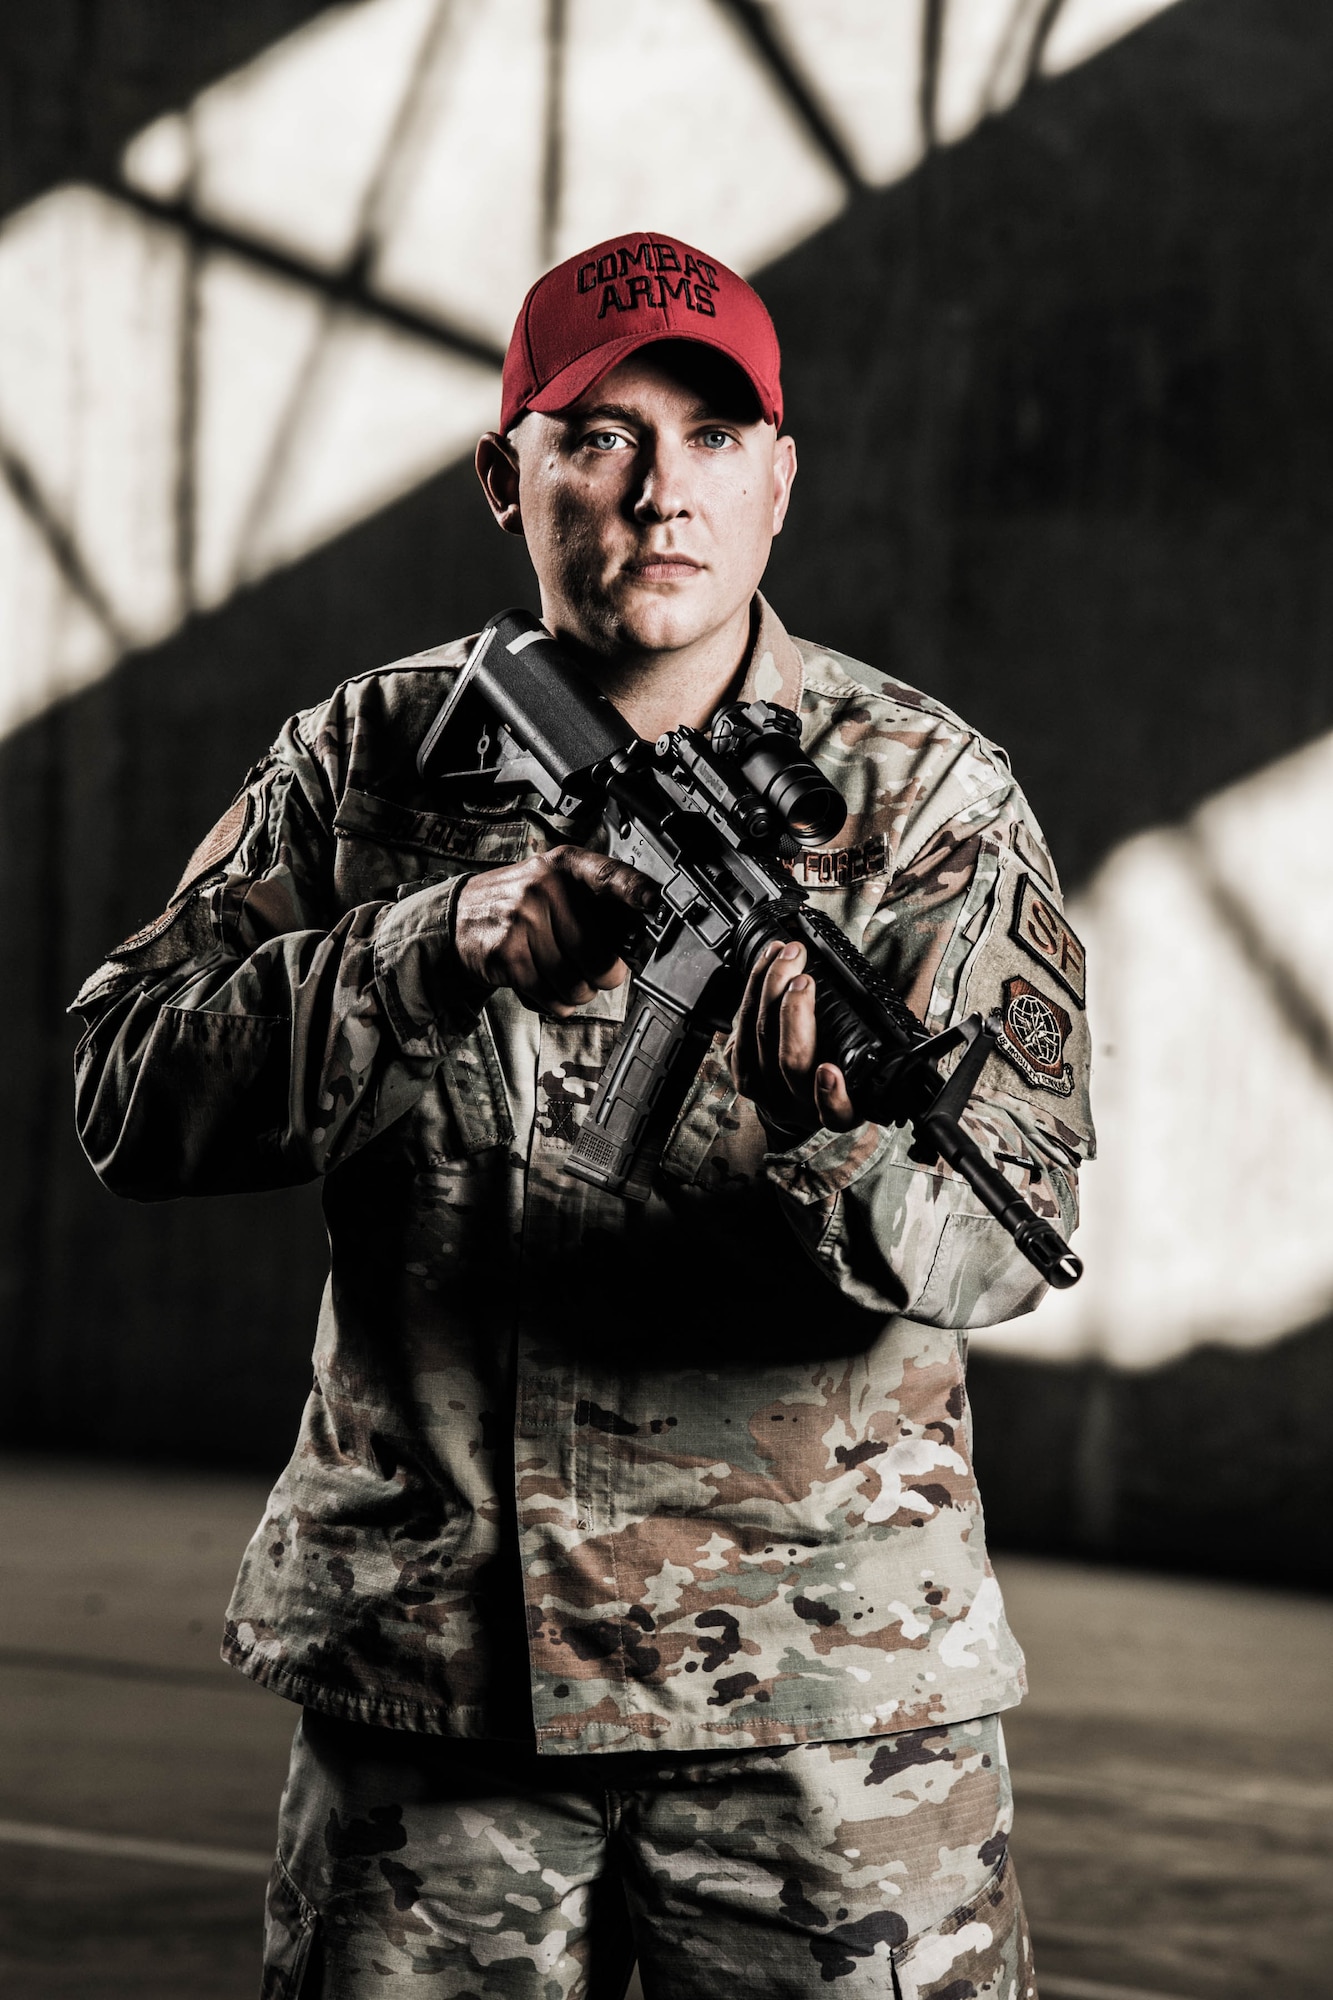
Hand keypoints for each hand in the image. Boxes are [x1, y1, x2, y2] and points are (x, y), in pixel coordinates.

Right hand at [453, 845, 657, 1016]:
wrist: (460, 916)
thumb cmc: (521, 906)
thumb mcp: (554, 886)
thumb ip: (594, 904)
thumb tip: (638, 941)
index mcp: (566, 866)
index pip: (608, 876)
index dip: (634, 890)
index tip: (655, 903)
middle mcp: (544, 886)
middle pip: (599, 954)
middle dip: (604, 976)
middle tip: (597, 974)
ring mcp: (522, 919)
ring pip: (576, 984)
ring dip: (577, 994)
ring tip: (562, 977)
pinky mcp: (506, 953)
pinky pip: (550, 997)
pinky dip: (554, 1003)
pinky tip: (543, 986)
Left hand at [729, 939, 858, 1138]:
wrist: (795, 1101)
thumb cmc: (839, 1079)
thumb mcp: (865, 1080)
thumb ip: (872, 1059)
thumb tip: (898, 1021)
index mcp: (837, 1113)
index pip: (835, 1113)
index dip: (830, 1095)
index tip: (829, 1070)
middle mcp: (798, 1106)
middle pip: (791, 1061)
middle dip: (795, 1014)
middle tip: (804, 980)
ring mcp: (764, 1090)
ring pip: (759, 1036)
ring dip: (770, 987)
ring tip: (786, 955)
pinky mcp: (740, 1070)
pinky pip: (740, 1026)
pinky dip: (753, 986)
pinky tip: (767, 961)